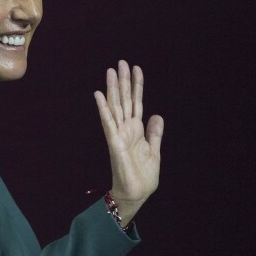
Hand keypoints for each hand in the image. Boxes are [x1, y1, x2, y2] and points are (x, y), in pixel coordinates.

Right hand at [94, 60, 163, 224]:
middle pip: (124, 99)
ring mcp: (118, 133)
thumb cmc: (143, 175)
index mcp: (136, 128)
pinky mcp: (114, 142)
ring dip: (112, 88)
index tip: (136, 68)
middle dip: (123, 81)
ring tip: (110, 71)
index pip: (136, 102)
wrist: (136, 193)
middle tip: (121, 62)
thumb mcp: (154, 150)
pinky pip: (107, 122)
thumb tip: (157, 115)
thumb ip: (154, 133)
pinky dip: (103, 108)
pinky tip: (98, 94)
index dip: (136, 85)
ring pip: (115, 106)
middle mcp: (126, 127)